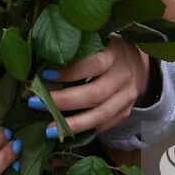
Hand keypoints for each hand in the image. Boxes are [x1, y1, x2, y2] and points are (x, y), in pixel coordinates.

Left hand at [30, 37, 150, 138]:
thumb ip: (78, 51)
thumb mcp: (98, 41)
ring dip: (72, 124)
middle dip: (63, 101)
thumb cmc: (107, 50)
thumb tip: (41, 62)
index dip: (70, 72)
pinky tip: (65, 133)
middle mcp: (124, 75)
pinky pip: (104, 126)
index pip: (94, 63)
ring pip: (100, 115)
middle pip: (94, 94)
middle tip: (36, 104)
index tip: (45, 75)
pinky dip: (84, 131)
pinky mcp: (126, 112)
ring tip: (49, 129)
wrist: (137, 64)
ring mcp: (127, 96)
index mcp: (116, 52)